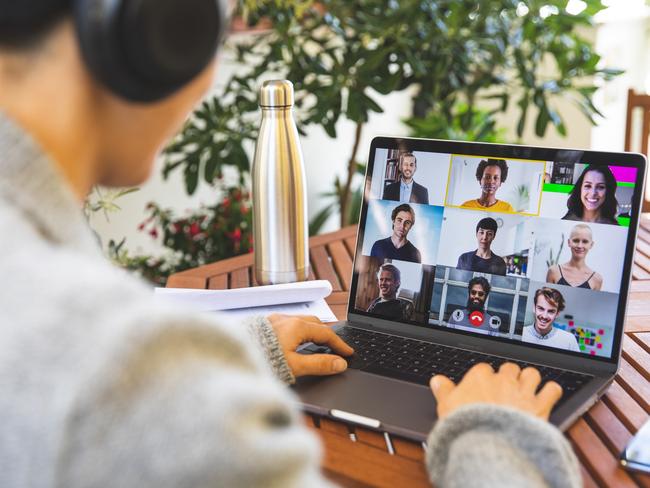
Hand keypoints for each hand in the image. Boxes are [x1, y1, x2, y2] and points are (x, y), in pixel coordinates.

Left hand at [268, 314, 353, 376]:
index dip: (340, 344)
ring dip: (311, 331)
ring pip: (299, 321)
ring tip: (317, 344)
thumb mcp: (295, 366)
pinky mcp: (263, 325)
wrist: (232, 356)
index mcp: (296, 326)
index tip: (348, 353)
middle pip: (314, 323)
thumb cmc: (262, 361)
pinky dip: (297, 331)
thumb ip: (320, 364)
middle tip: (335, 347)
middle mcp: (286, 319)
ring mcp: (273, 320)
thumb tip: (339, 364)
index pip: (326, 334)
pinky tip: (294, 342)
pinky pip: (287, 324)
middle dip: (327, 334)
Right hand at [430, 362, 562, 419]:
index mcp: (479, 377)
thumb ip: (443, 391)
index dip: (485, 379)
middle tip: (506, 389)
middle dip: (509, 376)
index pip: (484, 369)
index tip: (484, 387)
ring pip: (531, 373)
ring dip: (530, 380)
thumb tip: (436, 381)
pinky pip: (552, 388)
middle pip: (509, 368)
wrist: (490, 443)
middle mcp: (503, 379)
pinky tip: (547, 395)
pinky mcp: (540, 405)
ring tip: (526, 389)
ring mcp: (522, 391)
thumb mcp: (446, 407)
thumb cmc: (467, 425)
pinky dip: (551, 391)